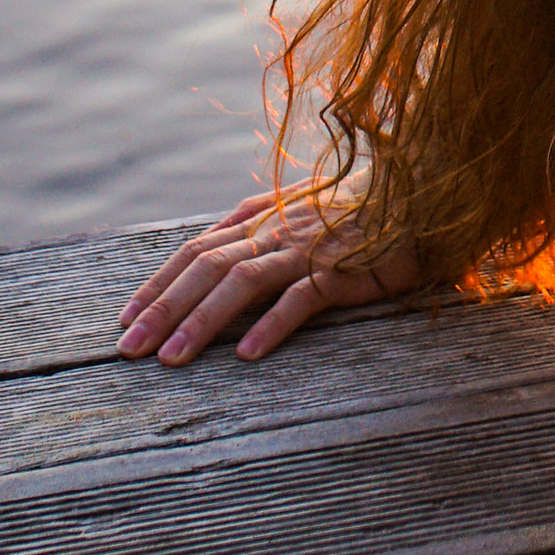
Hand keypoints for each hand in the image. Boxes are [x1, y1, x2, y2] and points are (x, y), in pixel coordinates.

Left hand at [116, 192, 422, 364]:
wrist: (427, 196)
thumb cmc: (366, 214)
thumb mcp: (306, 215)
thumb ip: (265, 230)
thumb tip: (218, 258)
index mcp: (265, 215)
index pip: (198, 249)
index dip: (159, 283)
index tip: (127, 317)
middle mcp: (279, 228)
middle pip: (208, 266)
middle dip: (162, 308)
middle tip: (127, 349)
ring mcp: (310, 246)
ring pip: (242, 280)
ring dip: (201, 320)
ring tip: (171, 359)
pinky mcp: (344, 267)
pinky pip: (302, 297)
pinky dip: (272, 324)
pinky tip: (248, 354)